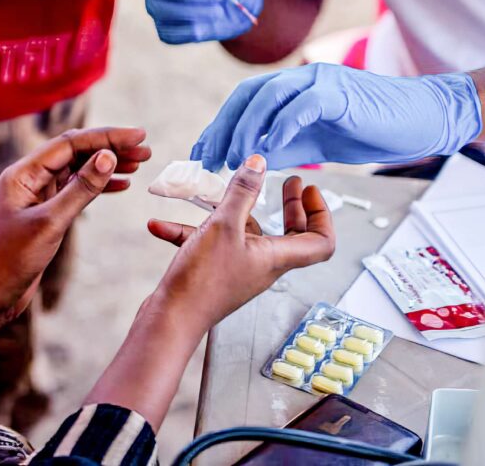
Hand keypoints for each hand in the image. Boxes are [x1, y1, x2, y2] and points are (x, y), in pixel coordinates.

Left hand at [0, 127, 150, 320]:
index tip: (138, 135)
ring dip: (109, 165)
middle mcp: (31, 178)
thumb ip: (81, 188)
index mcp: (24, 173)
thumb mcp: (51, 223)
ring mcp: (39, 195)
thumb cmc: (11, 260)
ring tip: (139, 164)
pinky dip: (100, 185)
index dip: (107, 137)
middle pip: (77, 152)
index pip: (71, 143)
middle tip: (145, 149)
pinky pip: (77, 189)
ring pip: (79, 170)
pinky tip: (122, 184)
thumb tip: (108, 157)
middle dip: (111, 147)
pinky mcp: (47, 212)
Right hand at [148, 154, 334, 330]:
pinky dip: (191, 230)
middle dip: (290, 207)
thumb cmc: (203, 280)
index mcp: (275, 257)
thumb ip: (242, 192)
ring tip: (218, 189)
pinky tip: (162, 225)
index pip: (321, 242)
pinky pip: (210, 243)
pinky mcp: (214, 272)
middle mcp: (262, 264)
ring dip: (236, 211)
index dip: (321, 214)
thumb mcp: (224, 225)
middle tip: (288, 182)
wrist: (171, 320)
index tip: (309, 189)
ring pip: (245, 234)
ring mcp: (238, 268)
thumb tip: (258, 164)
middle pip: (290, 235)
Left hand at [191, 63, 482, 169]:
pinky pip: (304, 106)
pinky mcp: (340, 92)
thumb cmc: (370, 130)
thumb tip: (251, 159)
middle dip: (223, 128)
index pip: (244, 102)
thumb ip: (284, 146)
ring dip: (246, 128)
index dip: (219, 126)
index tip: (201, 154)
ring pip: (269, 97)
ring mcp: (320, 81)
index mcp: (293, 89)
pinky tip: (269, 149)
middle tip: (207, 159)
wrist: (421, 118)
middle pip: (247, 96)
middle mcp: (301, 79)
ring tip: (234, 158)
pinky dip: (283, 126)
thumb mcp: (315, 143)